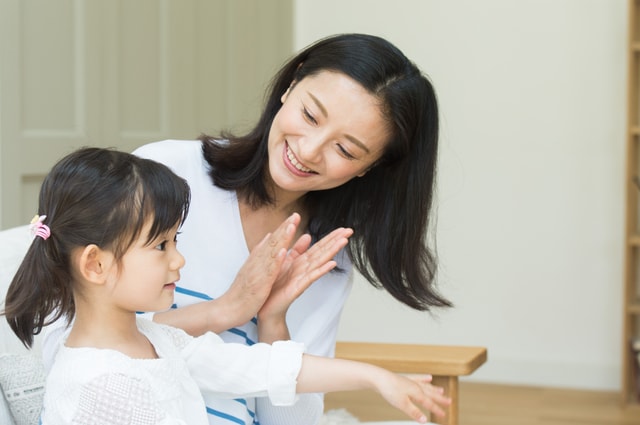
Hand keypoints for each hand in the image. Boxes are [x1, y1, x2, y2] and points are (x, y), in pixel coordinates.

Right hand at [213, 213, 300, 331]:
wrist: (228, 309)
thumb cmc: (241, 291)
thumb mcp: (251, 268)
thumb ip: (260, 251)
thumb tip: (269, 236)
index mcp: (257, 259)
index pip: (272, 240)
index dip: (283, 228)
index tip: (294, 216)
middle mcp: (256, 262)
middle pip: (272, 242)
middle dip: (284, 228)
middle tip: (295, 215)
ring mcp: (257, 272)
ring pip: (271, 253)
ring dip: (281, 239)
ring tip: (291, 226)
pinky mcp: (258, 285)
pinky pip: (268, 271)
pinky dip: (275, 261)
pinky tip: (283, 252)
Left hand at [257, 227, 352, 341]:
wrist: (267, 308)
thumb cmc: (275, 287)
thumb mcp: (286, 263)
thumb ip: (298, 250)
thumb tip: (308, 236)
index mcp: (301, 262)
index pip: (319, 247)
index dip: (330, 237)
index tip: (343, 228)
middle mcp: (305, 269)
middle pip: (323, 252)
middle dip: (336, 241)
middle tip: (350, 231)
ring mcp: (303, 278)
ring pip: (320, 262)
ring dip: (332, 251)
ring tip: (344, 241)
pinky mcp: (297, 288)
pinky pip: (311, 277)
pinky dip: (321, 270)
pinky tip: (332, 264)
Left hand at [376, 374, 451, 423]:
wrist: (379, 378)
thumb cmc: (389, 390)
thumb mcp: (402, 404)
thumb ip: (414, 412)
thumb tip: (425, 420)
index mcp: (417, 393)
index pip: (429, 403)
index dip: (437, 410)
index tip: (444, 415)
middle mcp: (416, 386)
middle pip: (431, 393)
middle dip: (440, 398)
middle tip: (450, 401)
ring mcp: (410, 381)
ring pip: (426, 386)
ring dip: (434, 389)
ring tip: (441, 390)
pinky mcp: (404, 379)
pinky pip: (417, 378)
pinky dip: (423, 378)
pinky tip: (428, 377)